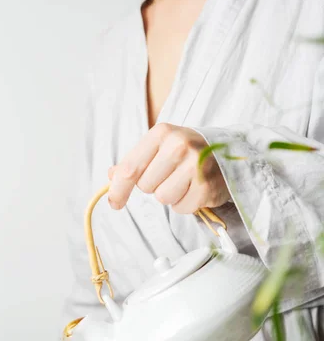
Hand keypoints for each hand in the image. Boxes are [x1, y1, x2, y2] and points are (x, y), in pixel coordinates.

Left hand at [108, 123, 229, 213]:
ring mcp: (196, 166)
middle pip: (145, 186)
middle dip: (154, 186)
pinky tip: (194, 190)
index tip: (114, 203)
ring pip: (162, 198)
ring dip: (170, 196)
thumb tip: (112, 176)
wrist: (228, 153)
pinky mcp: (207, 186)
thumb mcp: (160, 147)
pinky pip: (180, 208)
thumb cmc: (187, 152)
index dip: (118, 189)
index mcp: (162, 133)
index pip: (130, 168)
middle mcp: (180, 145)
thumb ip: (135, 161)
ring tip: (184, 182)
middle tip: (170, 175)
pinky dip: (185, 204)